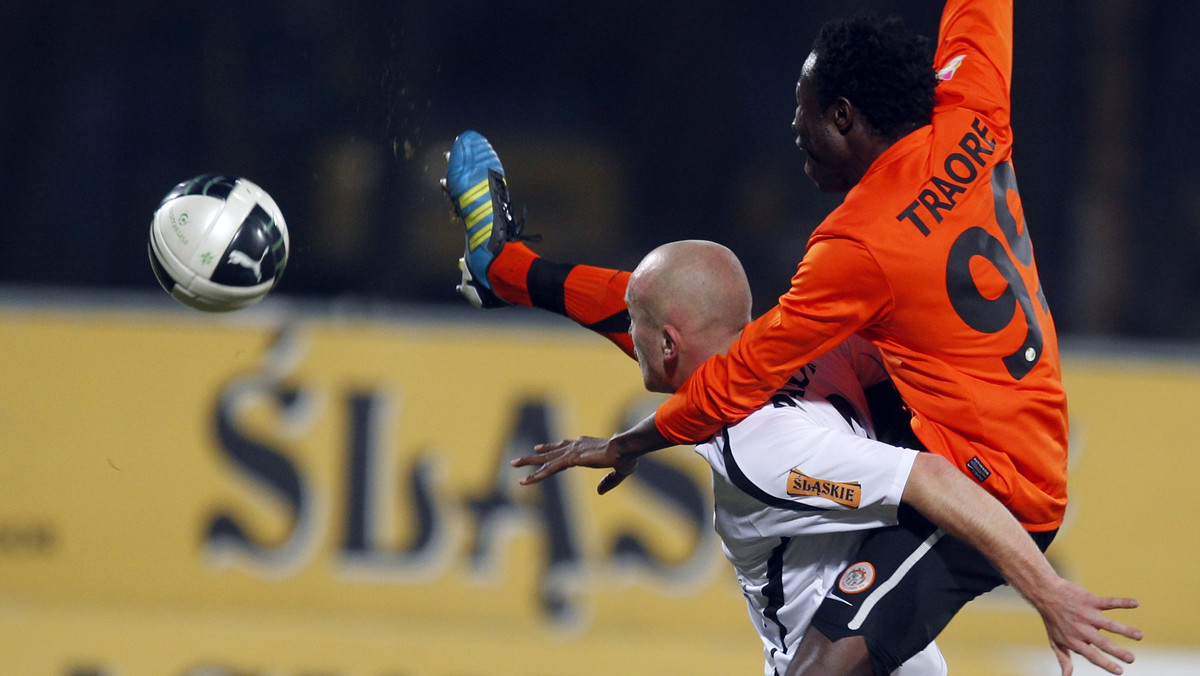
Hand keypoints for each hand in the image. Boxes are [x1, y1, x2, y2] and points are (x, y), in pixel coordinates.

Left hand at [511, 436, 638, 493]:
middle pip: (550, 451)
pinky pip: (549, 469)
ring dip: (528, 462)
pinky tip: (525, 481)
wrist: (626, 449)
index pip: (564, 447)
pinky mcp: (571, 460)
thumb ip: (608, 482)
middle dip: (535, 455)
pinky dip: (536, 476)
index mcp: (586, 445)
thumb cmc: (628, 457)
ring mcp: (572, 452)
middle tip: (519, 459)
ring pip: (545, 459)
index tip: (540, 447)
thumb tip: (599, 491)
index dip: (552, 447)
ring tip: (513, 464)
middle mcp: (576, 446)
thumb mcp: (619, 472)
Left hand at [1033, 577, 1141, 674]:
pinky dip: (1122, 602)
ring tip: (1140, 636)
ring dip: (1125, 630)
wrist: (1045, 594)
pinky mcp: (1090, 600)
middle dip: (1117, 651)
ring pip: (1108, 624)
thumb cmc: (1053, 620)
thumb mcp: (1055, 642)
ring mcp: (1086, 614)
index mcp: (1074, 641)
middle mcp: (1081, 629)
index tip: (1120, 671)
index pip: (1092, 655)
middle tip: (1132, 659)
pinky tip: (1136, 603)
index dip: (1105, 664)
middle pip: (1101, 642)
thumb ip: (1064, 660)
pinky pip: (1109, 602)